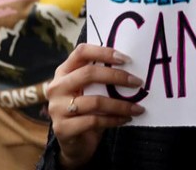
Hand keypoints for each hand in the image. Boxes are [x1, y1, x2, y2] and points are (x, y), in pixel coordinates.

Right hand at [45, 44, 145, 168]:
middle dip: (117, 77)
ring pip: (95, 101)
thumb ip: (101, 79)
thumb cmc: (86, 111)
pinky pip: (94, 121)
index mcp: (64, 72)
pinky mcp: (62, 128)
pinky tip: (126, 119)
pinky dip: (114, 120)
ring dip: (121, 104)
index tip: (126, 59)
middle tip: (137, 82)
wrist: (74, 144)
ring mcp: (57, 108)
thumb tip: (132, 68)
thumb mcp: (90, 91)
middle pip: (88, 74)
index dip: (103, 52)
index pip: (81, 52)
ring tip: (137, 107)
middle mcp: (57, 87)